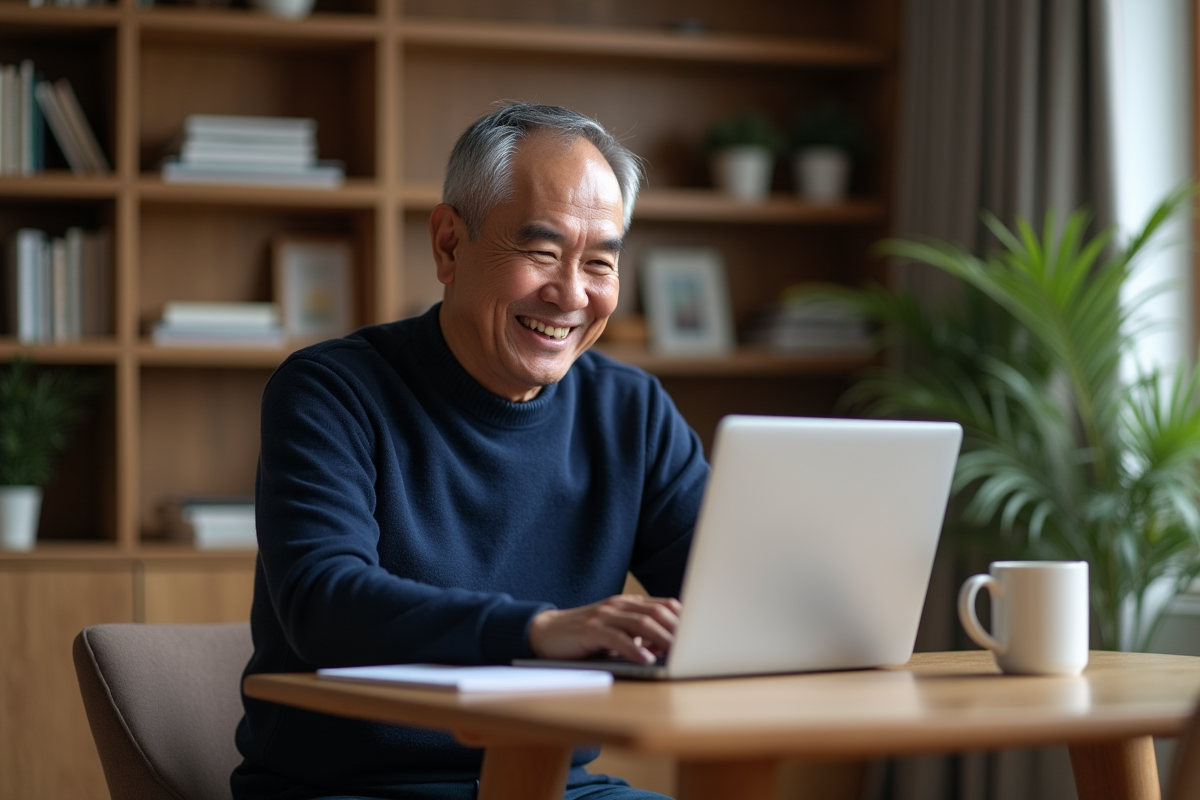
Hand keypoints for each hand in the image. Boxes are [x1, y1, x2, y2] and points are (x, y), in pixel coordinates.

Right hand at [527, 594, 681, 664]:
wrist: (546, 633)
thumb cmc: (585, 638)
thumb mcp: (616, 633)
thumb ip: (640, 636)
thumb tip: (668, 648)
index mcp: (628, 604)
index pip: (664, 605)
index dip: (684, 619)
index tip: (702, 633)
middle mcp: (618, 605)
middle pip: (657, 613)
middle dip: (679, 630)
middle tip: (696, 646)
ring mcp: (604, 615)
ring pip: (641, 623)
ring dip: (662, 639)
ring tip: (678, 653)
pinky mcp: (590, 630)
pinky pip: (617, 638)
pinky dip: (634, 649)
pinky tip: (647, 659)